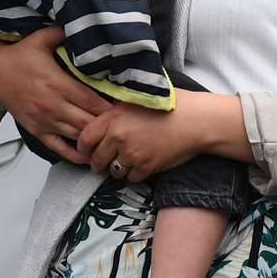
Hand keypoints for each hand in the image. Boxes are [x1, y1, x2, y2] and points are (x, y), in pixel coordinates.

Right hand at [0, 27, 111, 162]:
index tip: (125, 109)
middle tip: (122, 126)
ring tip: (111, 141)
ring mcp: (45, 120)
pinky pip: (58, 148)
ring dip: (94, 140)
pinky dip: (74, 154)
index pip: (91, 101)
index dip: (110, 108)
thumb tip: (82, 23)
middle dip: (106, 126)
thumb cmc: (18, 56)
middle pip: (88, 122)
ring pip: (76, 137)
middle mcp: (53, 105)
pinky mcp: (37, 130)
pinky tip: (88, 155)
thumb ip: (61, 32)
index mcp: (57, 83)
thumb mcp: (39, 39)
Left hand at [79, 97, 202, 182]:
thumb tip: (97, 112)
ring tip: (120, 164)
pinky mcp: (147, 167)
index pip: (85, 139)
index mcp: (112, 118)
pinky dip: (132, 175)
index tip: (84, 151)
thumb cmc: (167, 105)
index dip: (82, 148)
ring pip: (113, 171)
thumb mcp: (134, 99)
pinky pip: (131, 178)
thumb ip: (114, 108)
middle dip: (96, 163)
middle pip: (97, 159)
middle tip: (99, 163)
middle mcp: (119, 137)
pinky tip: (137, 166)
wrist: (194, 121)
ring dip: (115, 170)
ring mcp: (133, 154)